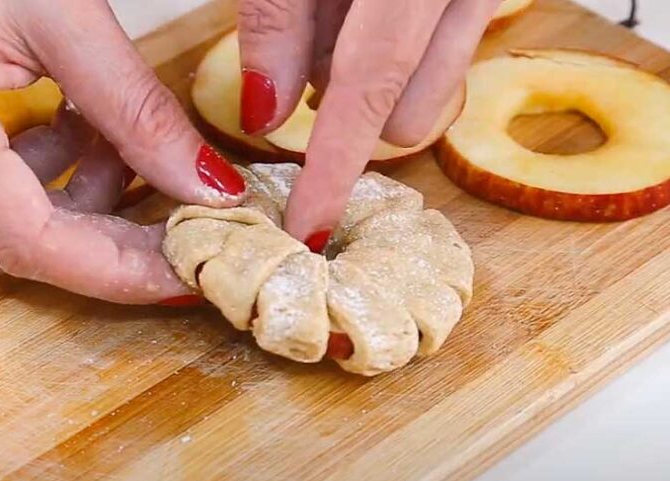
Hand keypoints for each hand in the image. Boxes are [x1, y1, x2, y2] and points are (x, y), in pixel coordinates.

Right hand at [0, 0, 245, 303]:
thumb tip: (207, 189)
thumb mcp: (68, 14)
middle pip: (11, 248)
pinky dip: (30, 182)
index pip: (29, 240)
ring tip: (107, 139)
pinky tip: (63, 125)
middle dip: (100, 240)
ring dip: (65, 205)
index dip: (115, 271)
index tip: (184, 275)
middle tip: (171, 216)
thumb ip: (138, 111)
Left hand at [237, 0, 499, 247]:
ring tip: (336, 12)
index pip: (369, 93)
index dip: (331, 171)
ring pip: (430, 91)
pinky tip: (362, 5)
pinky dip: (396, 48)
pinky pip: (444, 51)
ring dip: (374, 80)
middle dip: (347, 109)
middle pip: (408, 113)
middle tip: (304, 46)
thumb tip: (264, 118)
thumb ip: (276, 22)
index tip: (306, 231)